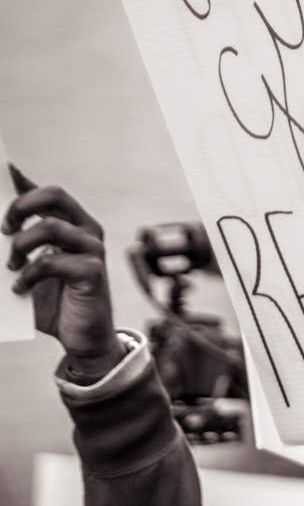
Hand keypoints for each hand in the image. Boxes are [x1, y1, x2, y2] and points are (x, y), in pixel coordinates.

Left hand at [4, 166, 122, 378]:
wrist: (82, 337)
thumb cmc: (53, 301)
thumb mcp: (29, 269)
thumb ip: (15, 248)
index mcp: (70, 224)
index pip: (45, 191)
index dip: (21, 179)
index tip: (1, 169)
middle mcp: (84, 229)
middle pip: (54, 195)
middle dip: (20, 206)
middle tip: (3, 229)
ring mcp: (91, 248)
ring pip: (50, 227)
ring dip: (20, 246)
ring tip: (11, 267)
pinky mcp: (92, 271)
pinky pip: (52, 262)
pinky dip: (28, 275)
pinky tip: (20, 289)